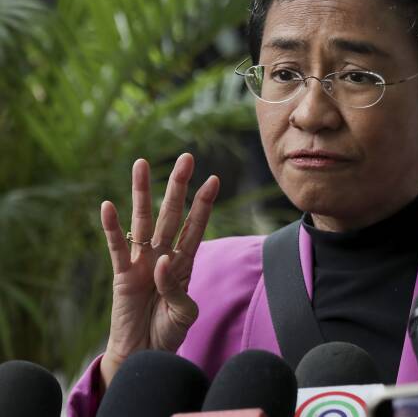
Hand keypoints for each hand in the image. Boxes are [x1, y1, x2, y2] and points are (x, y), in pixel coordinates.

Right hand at [99, 154, 219, 387]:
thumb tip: (163, 261)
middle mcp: (163, 255)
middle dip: (178, 186)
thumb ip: (176, 287)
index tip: (214, 179)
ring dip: (141, 193)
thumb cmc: (168, 332)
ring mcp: (141, 262)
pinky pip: (117, 248)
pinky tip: (108, 206)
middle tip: (186, 157)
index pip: (196, 226)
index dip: (204, 203)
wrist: (146, 354)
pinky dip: (112, 228)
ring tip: (141, 163)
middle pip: (171, 214)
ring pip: (142, 221)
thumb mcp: (184, 312)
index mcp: (184, 262)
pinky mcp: (122, 275)